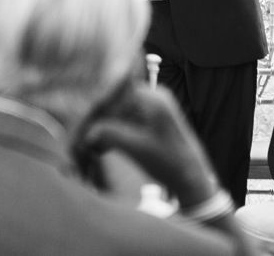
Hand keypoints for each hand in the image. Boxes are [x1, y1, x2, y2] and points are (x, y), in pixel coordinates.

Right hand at [76, 83, 221, 207]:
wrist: (191, 179)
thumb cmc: (168, 162)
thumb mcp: (134, 147)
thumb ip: (109, 134)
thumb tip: (87, 131)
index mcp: (152, 97)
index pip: (115, 94)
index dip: (96, 110)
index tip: (83, 124)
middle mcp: (153, 97)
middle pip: (116, 102)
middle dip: (99, 121)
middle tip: (85, 139)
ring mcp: (153, 108)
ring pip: (119, 113)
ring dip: (105, 129)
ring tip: (93, 147)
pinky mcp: (152, 120)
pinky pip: (127, 120)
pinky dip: (115, 132)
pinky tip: (103, 147)